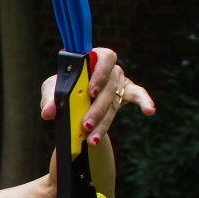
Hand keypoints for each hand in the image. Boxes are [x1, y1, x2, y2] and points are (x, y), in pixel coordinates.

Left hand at [40, 47, 154, 145]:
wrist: (72, 97)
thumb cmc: (64, 86)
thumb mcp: (53, 88)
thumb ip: (50, 98)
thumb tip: (48, 113)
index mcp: (93, 58)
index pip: (103, 59)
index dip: (99, 74)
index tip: (90, 91)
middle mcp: (109, 69)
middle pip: (107, 89)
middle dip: (95, 110)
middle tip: (84, 125)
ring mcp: (119, 81)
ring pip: (113, 103)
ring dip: (103, 123)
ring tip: (92, 138)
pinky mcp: (126, 93)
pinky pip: (137, 96)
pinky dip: (145, 102)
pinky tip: (150, 110)